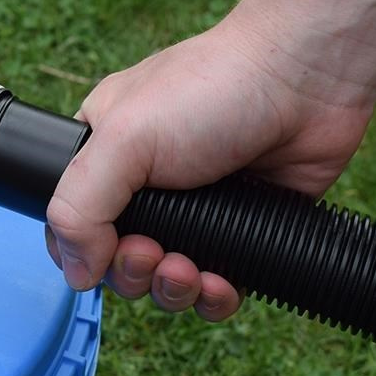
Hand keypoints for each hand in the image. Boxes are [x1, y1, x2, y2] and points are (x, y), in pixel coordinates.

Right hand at [45, 2, 375, 319]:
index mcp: (104, 155)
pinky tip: (221, 284)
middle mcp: (144, 186)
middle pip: (115, 261)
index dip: (79, 251)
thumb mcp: (123, 139)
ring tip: (189, 271)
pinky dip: (213, 298)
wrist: (305, 77)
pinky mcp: (242, 230)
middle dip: (131, 272)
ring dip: (170, 290)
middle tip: (152, 252)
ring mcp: (195, 210)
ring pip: (163, 281)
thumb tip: (76, 274)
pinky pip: (215, 287)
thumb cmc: (211, 89)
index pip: (70, 222)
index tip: (102, 251)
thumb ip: (80, 206)